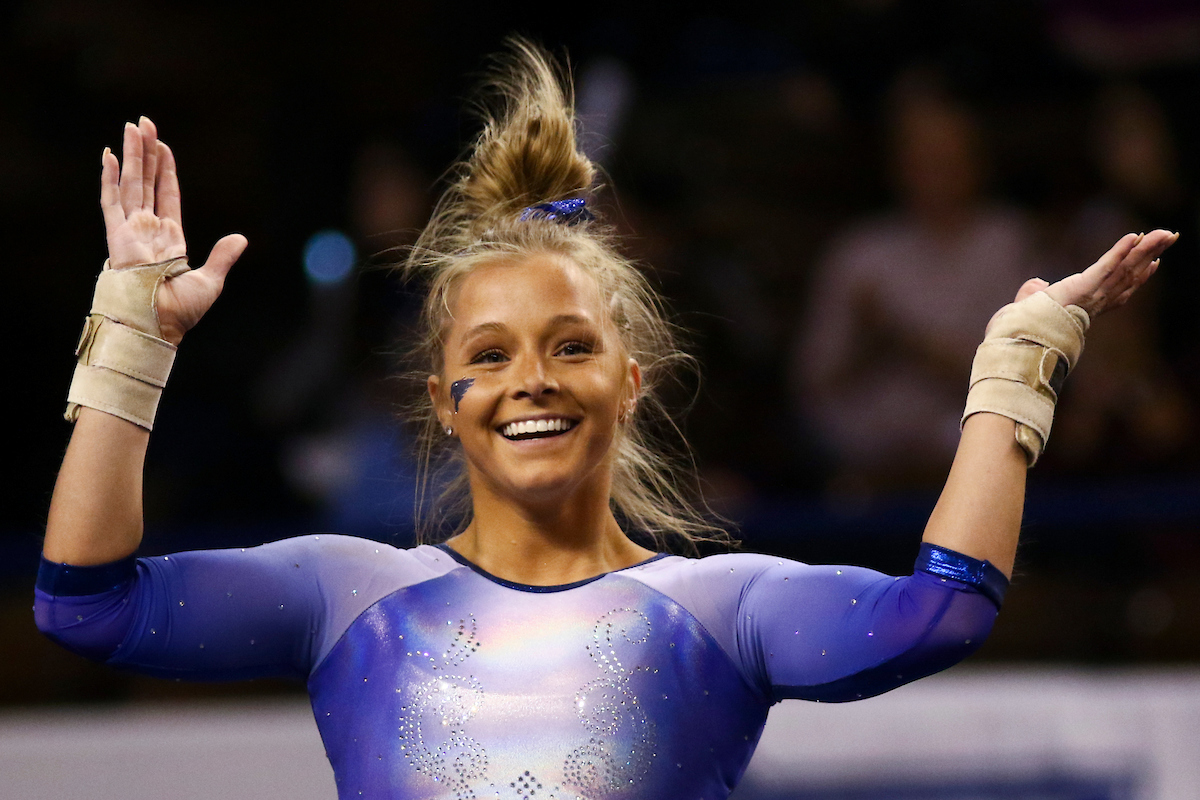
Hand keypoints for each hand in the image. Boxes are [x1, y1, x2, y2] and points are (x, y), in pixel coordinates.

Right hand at [101, 117, 246, 344]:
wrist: (157, 325)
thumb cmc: (179, 312)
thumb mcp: (210, 281)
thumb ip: (222, 257)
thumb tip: (241, 239)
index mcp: (169, 240)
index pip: (167, 195)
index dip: (165, 170)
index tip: (163, 146)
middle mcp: (147, 231)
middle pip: (146, 182)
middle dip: (145, 152)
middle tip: (144, 122)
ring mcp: (130, 231)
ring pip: (131, 184)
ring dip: (131, 155)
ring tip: (131, 127)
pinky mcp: (117, 236)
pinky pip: (111, 202)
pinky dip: (109, 179)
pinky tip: (108, 156)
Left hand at [1012, 230, 1177, 315]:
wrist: (1026, 336)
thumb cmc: (1029, 326)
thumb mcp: (1034, 305)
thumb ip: (1036, 292)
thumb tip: (1038, 283)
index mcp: (1090, 304)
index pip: (1121, 288)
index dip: (1141, 276)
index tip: (1155, 263)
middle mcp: (1098, 300)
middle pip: (1132, 274)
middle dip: (1152, 254)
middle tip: (1170, 237)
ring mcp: (1094, 293)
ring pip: (1127, 267)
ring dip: (1147, 248)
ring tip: (1165, 233)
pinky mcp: (1085, 285)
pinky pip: (1107, 265)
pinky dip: (1121, 250)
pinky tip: (1135, 236)